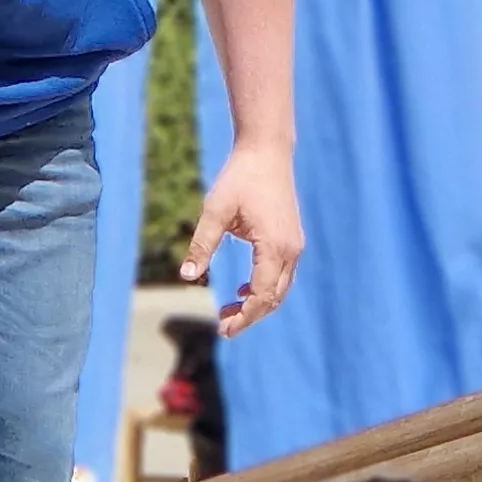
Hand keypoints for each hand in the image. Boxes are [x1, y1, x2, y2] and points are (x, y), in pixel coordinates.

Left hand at [186, 144, 304, 335]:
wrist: (267, 151)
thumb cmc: (240, 178)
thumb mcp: (216, 211)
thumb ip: (202, 245)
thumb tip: (186, 275)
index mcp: (274, 247)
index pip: (262, 296)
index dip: (244, 317)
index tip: (223, 329)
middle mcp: (290, 250)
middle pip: (274, 298)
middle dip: (250, 316)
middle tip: (222, 327)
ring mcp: (294, 245)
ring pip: (281, 288)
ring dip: (257, 303)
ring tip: (230, 312)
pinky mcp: (292, 238)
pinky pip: (282, 274)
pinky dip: (265, 288)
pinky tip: (243, 288)